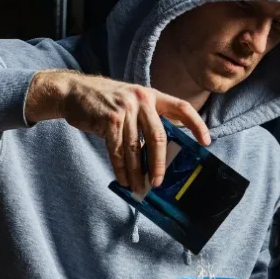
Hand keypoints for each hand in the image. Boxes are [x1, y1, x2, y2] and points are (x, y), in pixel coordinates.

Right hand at [25, 70, 210, 193]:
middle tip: (159, 182)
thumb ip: (146, 120)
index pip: (181, 108)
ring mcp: (125, 109)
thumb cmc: (105, 102)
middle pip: (159, 136)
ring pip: (136, 148)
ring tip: (138, 187)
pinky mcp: (108, 119)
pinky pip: (118, 150)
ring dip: (137, 172)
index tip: (206, 142)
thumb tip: (160, 154)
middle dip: (160, 163)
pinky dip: (121, 168)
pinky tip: (123, 179)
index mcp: (151, 95)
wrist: (73, 91)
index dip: (196, 124)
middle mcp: (141, 99)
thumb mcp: (131, 102)